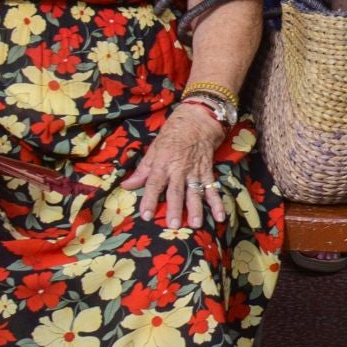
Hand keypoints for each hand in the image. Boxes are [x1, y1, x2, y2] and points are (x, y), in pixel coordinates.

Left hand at [123, 102, 227, 229]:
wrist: (197, 121)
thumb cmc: (172, 135)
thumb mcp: (154, 149)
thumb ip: (143, 170)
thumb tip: (126, 186)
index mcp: (163, 163)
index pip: (154, 184)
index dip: (149, 199)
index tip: (146, 215)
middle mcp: (179, 169)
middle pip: (176, 191)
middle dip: (175, 208)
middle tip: (174, 225)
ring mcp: (195, 171)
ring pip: (195, 192)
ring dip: (196, 209)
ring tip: (196, 224)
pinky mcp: (208, 172)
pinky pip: (212, 189)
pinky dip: (217, 202)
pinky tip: (220, 216)